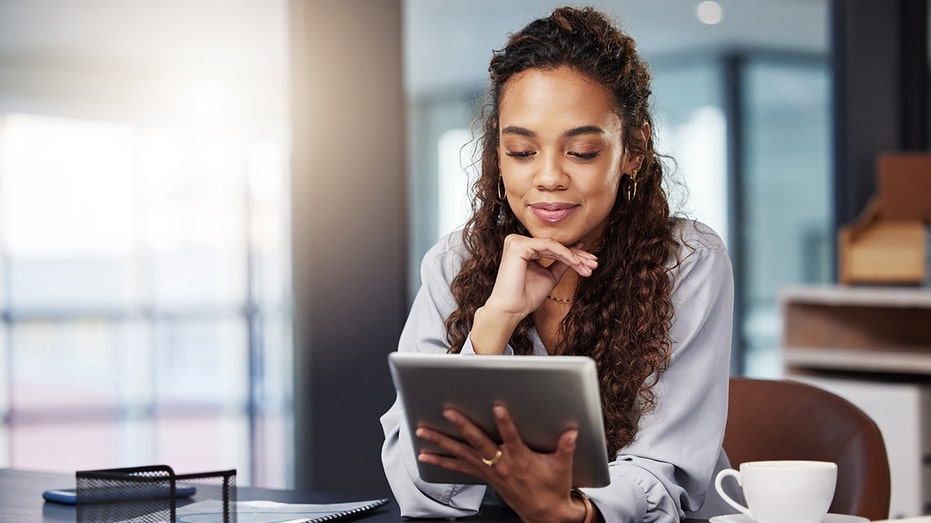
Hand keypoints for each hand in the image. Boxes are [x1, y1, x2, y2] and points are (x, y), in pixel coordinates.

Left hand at [416, 404, 587, 522]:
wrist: (544, 513)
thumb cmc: (552, 487)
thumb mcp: (562, 467)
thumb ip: (566, 447)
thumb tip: (572, 432)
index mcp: (521, 459)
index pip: (511, 438)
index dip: (505, 423)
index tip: (498, 407)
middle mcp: (501, 464)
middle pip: (478, 442)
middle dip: (462, 426)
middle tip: (449, 412)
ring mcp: (489, 471)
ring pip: (461, 453)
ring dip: (441, 442)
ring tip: (423, 432)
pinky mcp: (484, 476)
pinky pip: (458, 467)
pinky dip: (441, 462)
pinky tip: (425, 457)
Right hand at [470, 234, 597, 353]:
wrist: (511, 309)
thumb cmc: (526, 296)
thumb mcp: (550, 276)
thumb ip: (561, 263)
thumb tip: (578, 251)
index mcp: (523, 248)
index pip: (552, 248)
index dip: (573, 255)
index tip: (590, 263)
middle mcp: (517, 242)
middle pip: (554, 245)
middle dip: (577, 256)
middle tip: (594, 264)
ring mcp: (516, 242)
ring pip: (553, 245)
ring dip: (574, 256)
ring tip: (588, 266)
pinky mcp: (518, 245)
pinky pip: (548, 246)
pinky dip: (564, 254)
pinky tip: (576, 263)